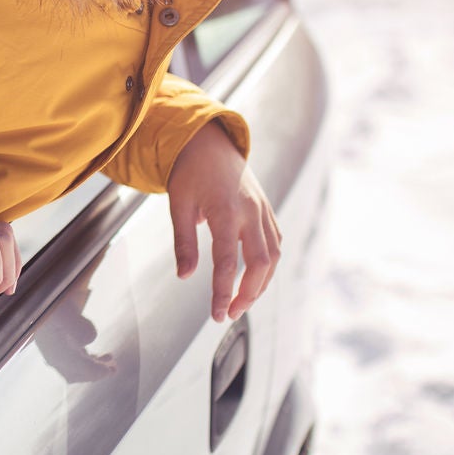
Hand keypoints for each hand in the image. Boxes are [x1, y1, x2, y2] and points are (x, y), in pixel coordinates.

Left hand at [167, 120, 280, 321]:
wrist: (209, 140)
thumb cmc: (190, 171)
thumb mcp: (178, 204)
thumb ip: (184, 242)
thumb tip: (185, 275)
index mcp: (225, 209)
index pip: (226, 261)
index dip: (223, 292)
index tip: (217, 314)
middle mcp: (250, 211)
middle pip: (260, 262)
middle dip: (248, 294)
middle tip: (230, 313)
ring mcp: (262, 210)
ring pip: (273, 255)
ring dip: (262, 283)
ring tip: (242, 302)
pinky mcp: (267, 210)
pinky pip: (275, 242)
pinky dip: (269, 264)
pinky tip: (257, 278)